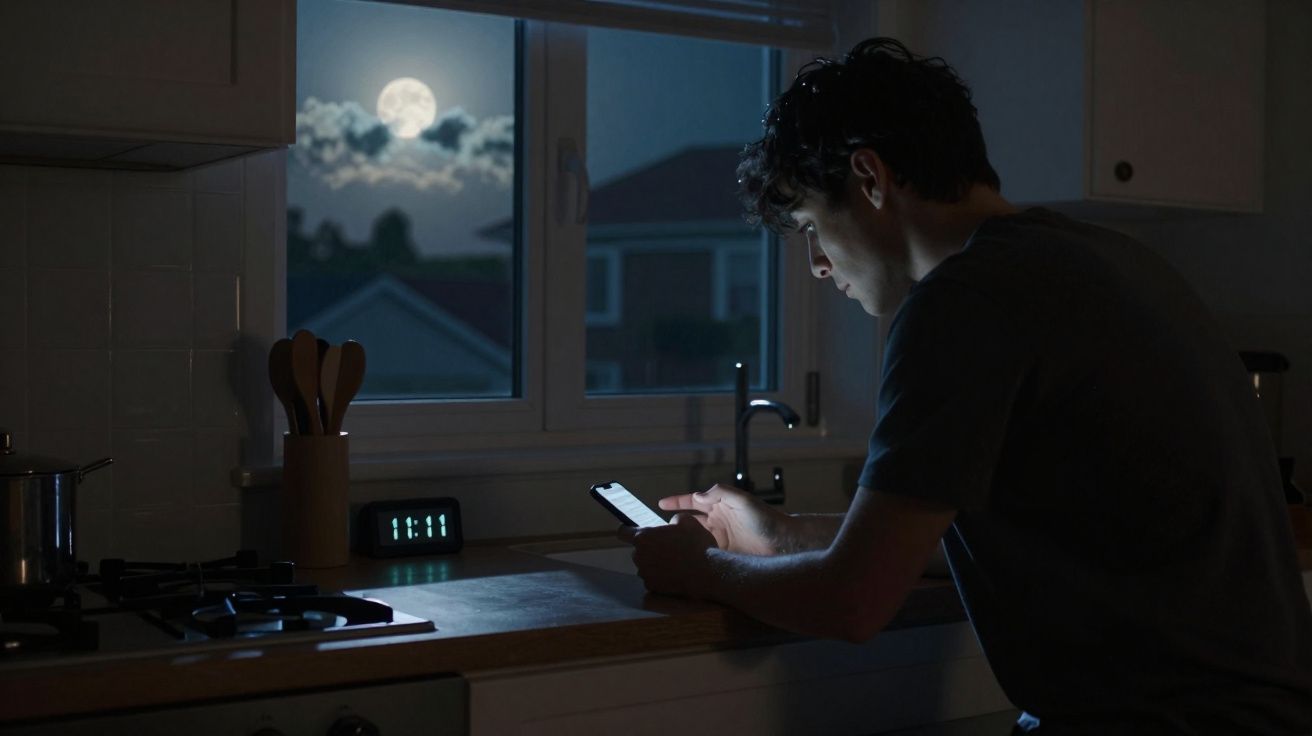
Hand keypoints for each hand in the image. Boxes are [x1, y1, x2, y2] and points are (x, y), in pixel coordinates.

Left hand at [618, 515, 716, 597]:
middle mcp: (639, 556)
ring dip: (654, 563)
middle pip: (638, 550)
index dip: (627, 530)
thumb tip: (671, 524)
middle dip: (648, 549)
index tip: (631, 531)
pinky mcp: (653, 588)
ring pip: (645, 566)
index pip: (623, 532)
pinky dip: (660, 577)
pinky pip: (652, 579)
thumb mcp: (686, 521)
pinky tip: (675, 574)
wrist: (707, 573)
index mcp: (643, 537)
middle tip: (667, 548)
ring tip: (674, 562)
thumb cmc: (695, 544)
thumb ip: (672, 520)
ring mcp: (645, 574)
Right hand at [657, 483, 787, 555]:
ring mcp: (719, 539)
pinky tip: (684, 559)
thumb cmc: (766, 519)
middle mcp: (717, 521)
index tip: (660, 503)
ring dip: (681, 540)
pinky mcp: (723, 554)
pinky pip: (704, 553)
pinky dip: (693, 554)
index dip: (677, 501)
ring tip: (666, 545)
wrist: (783, 543)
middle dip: (675, 523)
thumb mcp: (743, 500)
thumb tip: (698, 495)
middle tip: (662, 531)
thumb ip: (721, 493)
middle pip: (689, 520)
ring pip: (694, 538)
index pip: (693, 501)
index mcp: (720, 505)